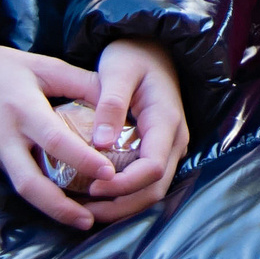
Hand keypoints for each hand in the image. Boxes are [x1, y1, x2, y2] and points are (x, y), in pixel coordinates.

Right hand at [0, 18, 116, 229]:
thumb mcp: (40, 65)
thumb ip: (79, 82)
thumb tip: (118, 101)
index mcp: (22, 108)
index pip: (55, 139)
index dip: (83, 158)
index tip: (109, 173)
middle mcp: (5, 137)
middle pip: (30, 183)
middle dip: (60, 207)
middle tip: (90, 221)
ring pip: (20, 190)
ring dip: (49, 209)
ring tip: (81, 220)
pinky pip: (14, 180)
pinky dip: (38, 193)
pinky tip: (60, 201)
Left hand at [80, 38, 190, 222]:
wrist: (152, 48)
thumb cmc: (133, 55)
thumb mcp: (118, 70)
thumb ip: (111, 104)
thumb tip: (100, 143)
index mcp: (166, 121)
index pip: (151, 168)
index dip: (123, 185)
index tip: (92, 187)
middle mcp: (175, 140)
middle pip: (155, 189)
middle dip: (121, 206)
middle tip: (84, 210)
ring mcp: (170, 147)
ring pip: (152, 191)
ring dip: (122, 205)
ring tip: (86, 209)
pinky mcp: (160, 150)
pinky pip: (146, 182)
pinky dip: (124, 194)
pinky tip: (97, 194)